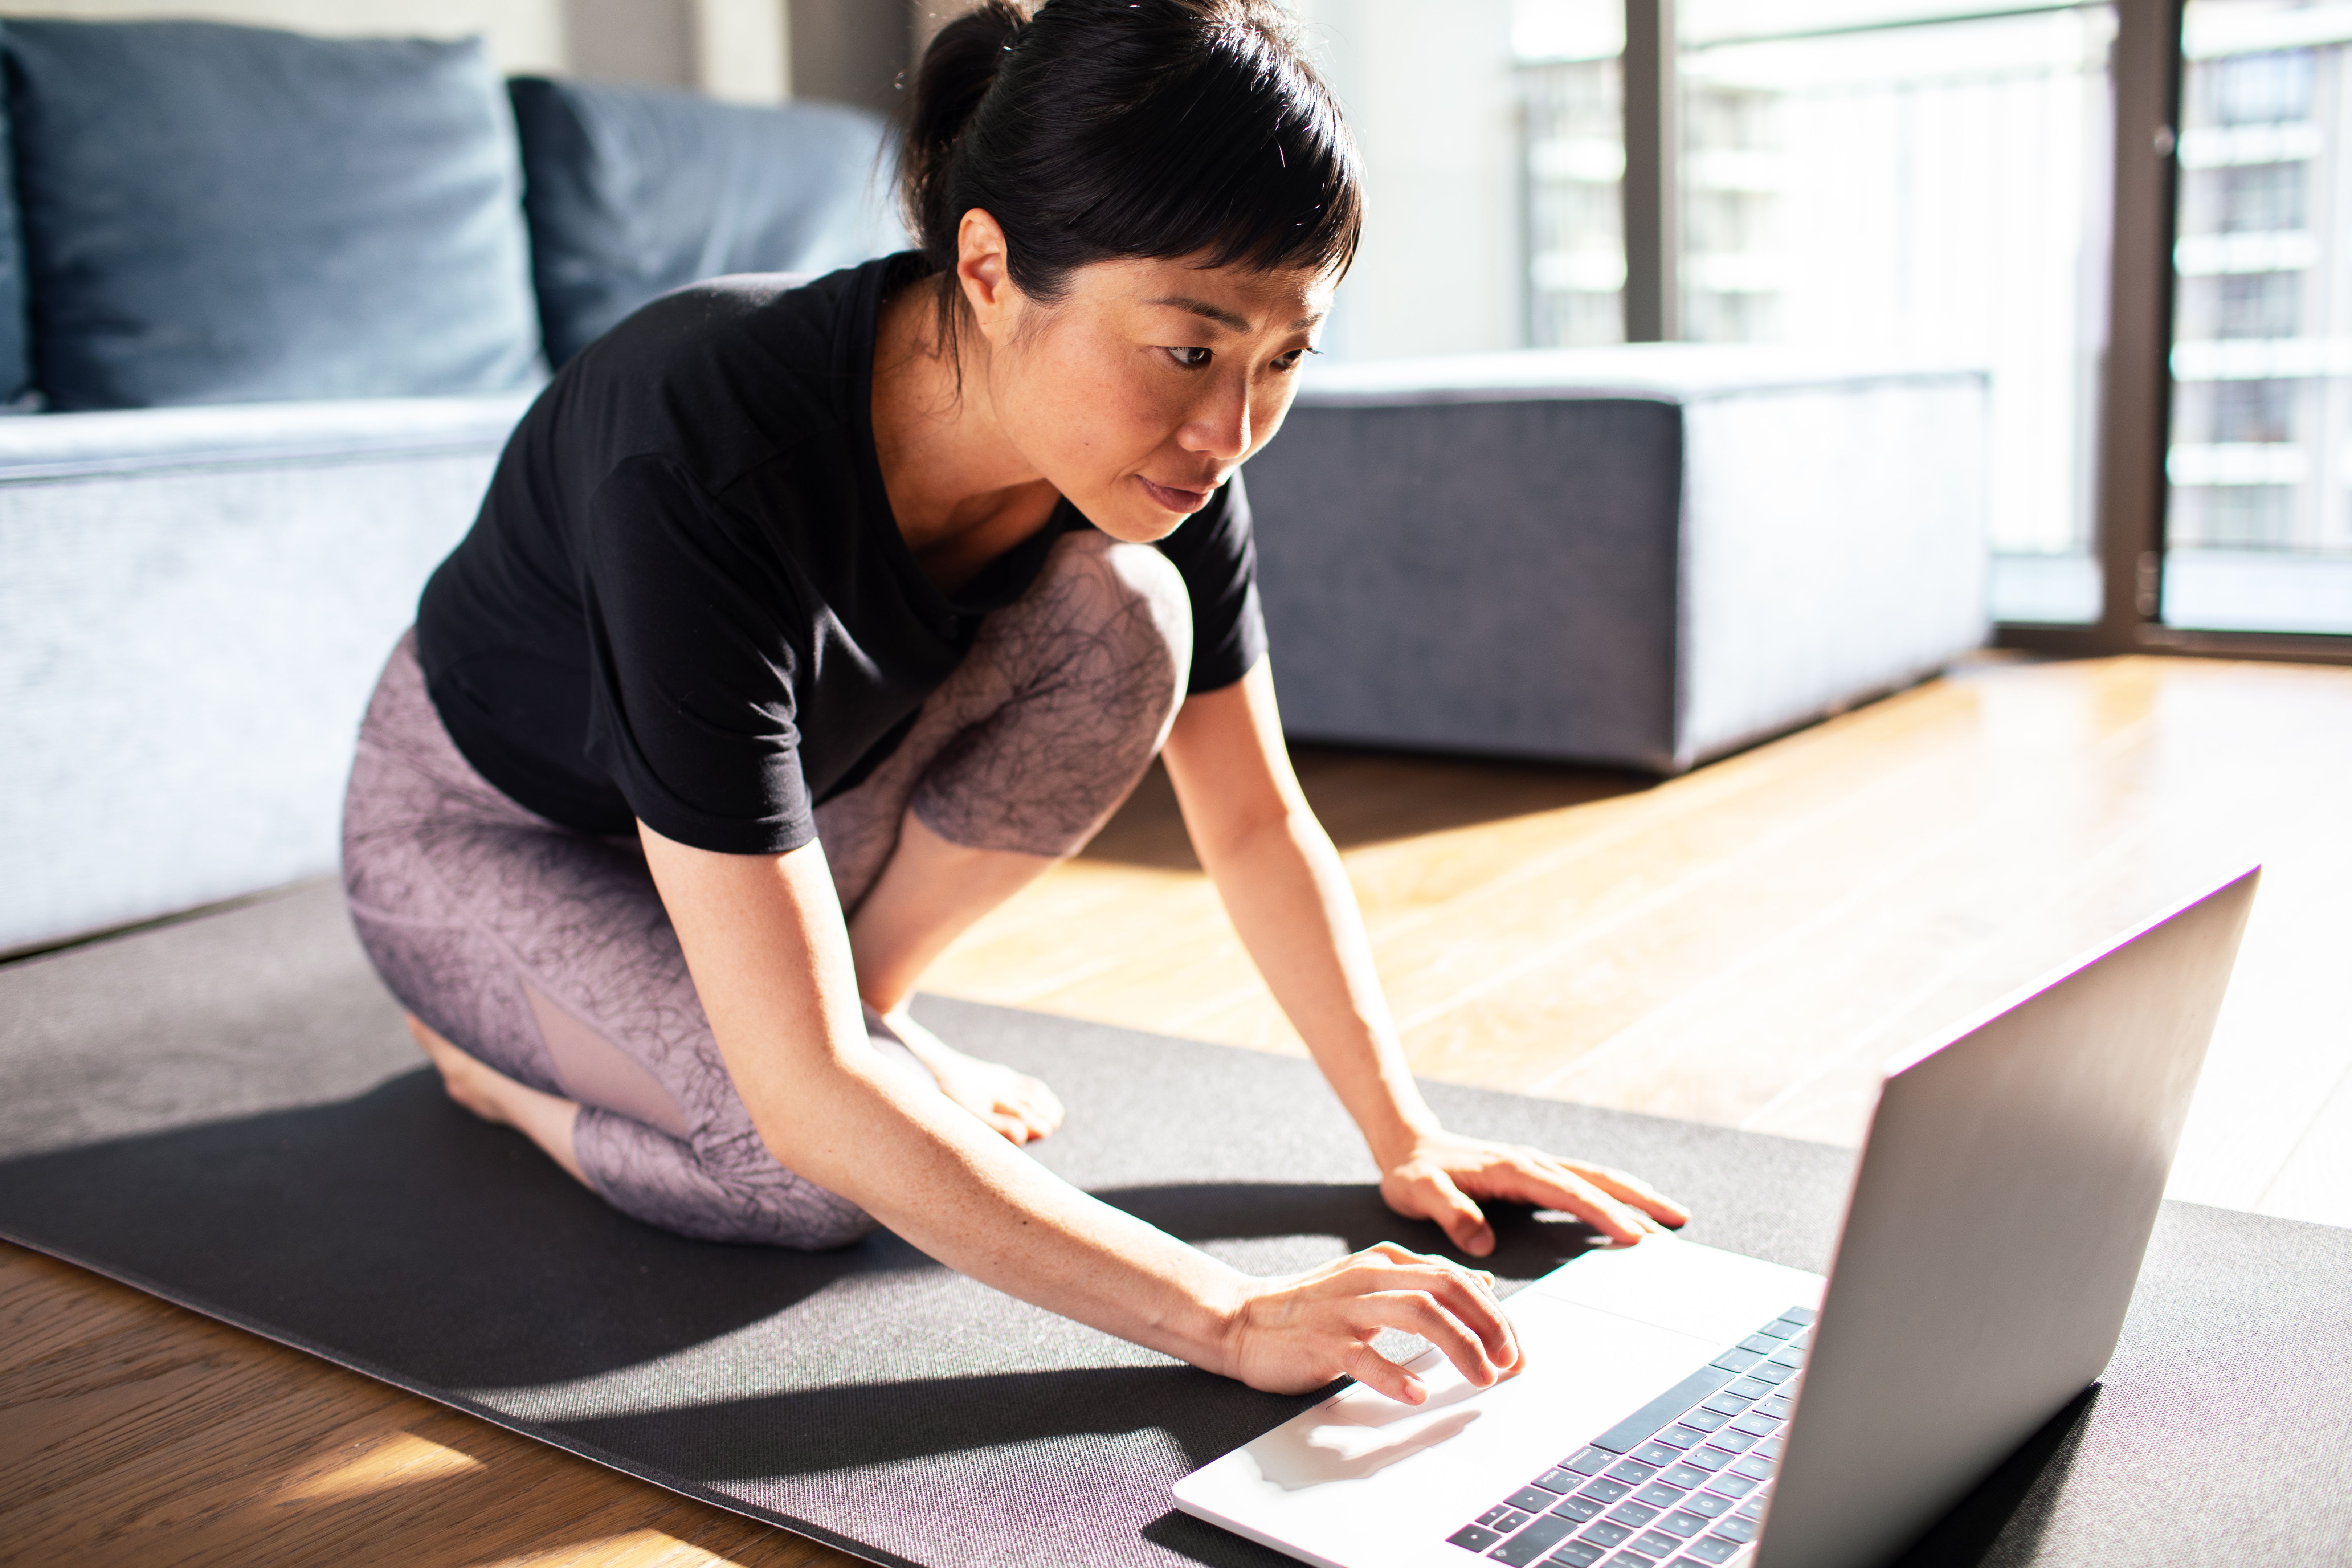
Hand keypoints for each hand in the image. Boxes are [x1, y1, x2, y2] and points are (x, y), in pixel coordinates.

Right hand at [1222, 1241, 1520, 1402]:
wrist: (1241, 1318)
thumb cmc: (1312, 1307)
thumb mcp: (1374, 1282)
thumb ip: (1426, 1280)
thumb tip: (1482, 1282)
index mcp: (1387, 1261)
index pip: (1456, 1278)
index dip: (1495, 1314)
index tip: (1516, 1349)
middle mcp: (1370, 1276)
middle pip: (1446, 1288)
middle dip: (1488, 1326)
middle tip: (1509, 1362)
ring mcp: (1346, 1307)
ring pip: (1418, 1312)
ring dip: (1459, 1346)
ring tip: (1482, 1377)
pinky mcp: (1322, 1340)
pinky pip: (1364, 1355)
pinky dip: (1395, 1374)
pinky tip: (1417, 1393)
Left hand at [1380, 1130, 1689, 1255]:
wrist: (1407, 1145)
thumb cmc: (1413, 1173)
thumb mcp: (1420, 1193)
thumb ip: (1450, 1214)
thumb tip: (1483, 1242)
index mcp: (1512, 1169)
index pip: (1567, 1193)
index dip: (1602, 1213)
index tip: (1634, 1233)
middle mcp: (1531, 1163)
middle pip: (1596, 1180)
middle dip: (1638, 1200)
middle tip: (1677, 1223)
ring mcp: (1536, 1166)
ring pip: (1596, 1178)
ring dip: (1634, 1195)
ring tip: (1672, 1217)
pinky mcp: (1535, 1174)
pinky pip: (1583, 1183)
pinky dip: (1613, 1194)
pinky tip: (1630, 1210)